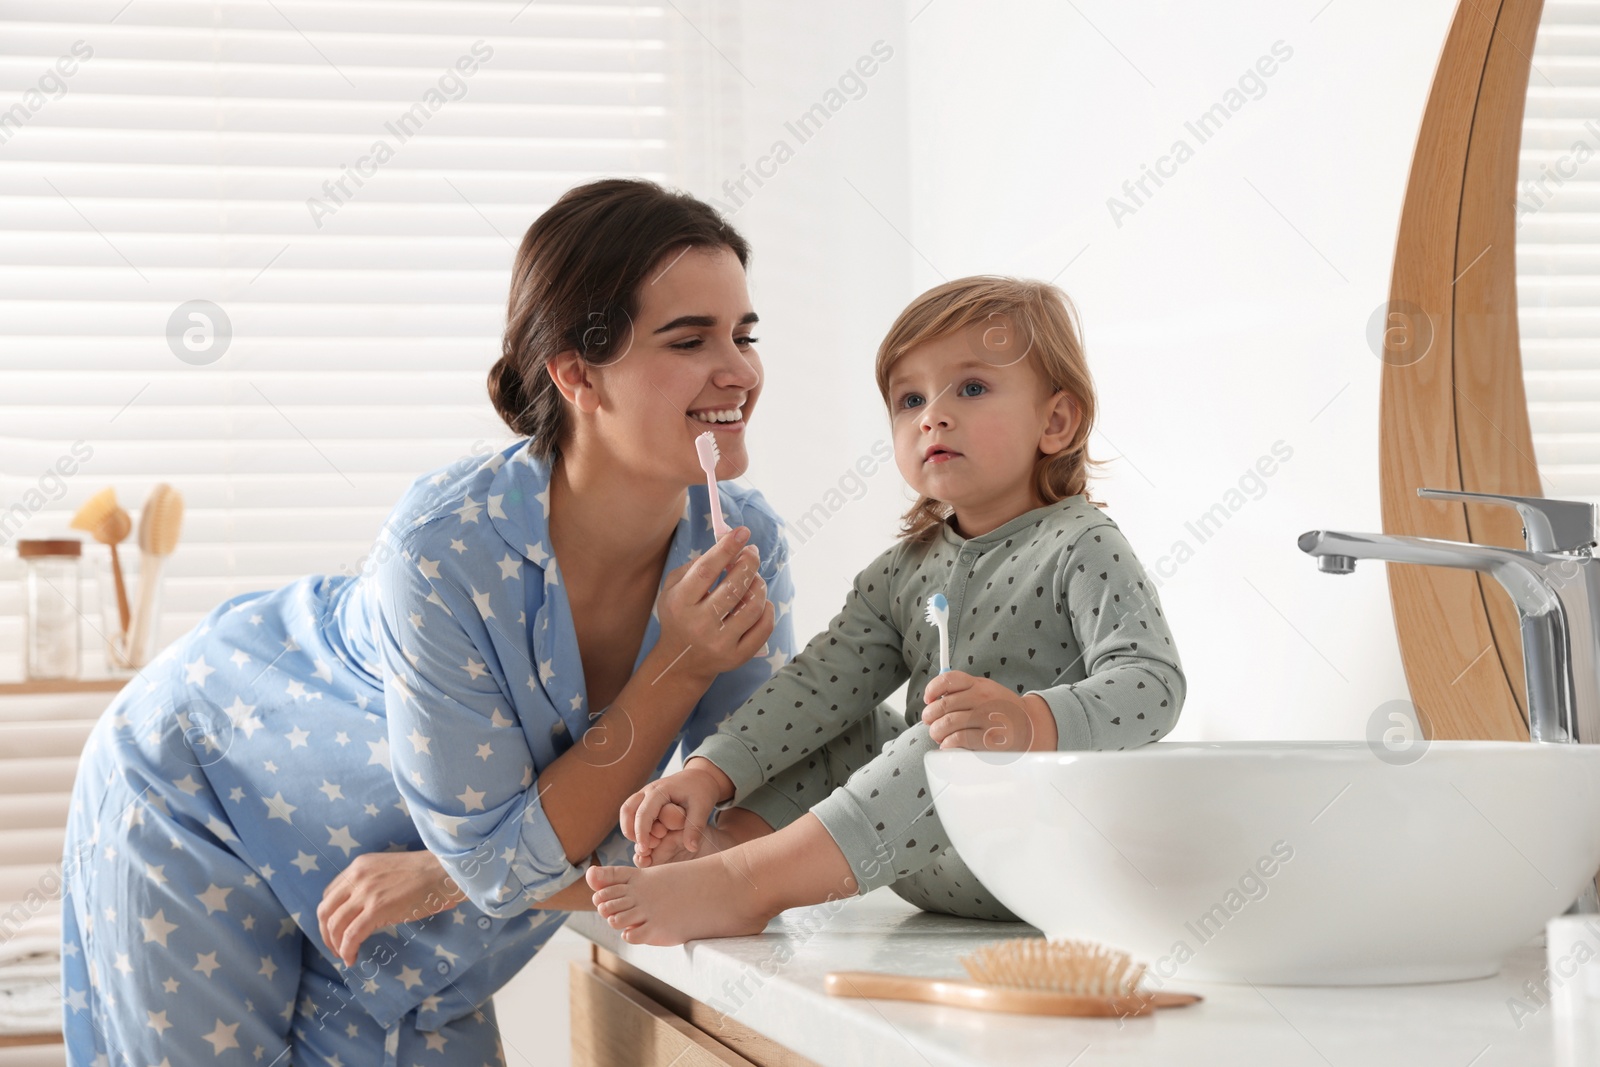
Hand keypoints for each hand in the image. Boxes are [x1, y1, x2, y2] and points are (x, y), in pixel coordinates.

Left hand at [316, 849, 465, 967]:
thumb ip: (370, 884)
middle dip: (325, 933)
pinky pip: (351, 935)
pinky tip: (352, 958)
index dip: (329, 916)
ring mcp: (366, 892)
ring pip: (335, 925)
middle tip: (333, 947)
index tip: (335, 930)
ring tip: (343, 955)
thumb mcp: (387, 871)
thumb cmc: (424, 874)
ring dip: (335, 945)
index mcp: (359, 866)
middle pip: (325, 910)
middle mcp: (357, 877)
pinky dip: (347, 950)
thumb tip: (361, 911)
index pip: (330, 894)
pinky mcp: (376, 908)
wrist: (444, 873)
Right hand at [619, 757, 732, 863]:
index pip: (643, 813)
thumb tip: (692, 848)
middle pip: (627, 809)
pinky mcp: (645, 798)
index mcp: (661, 790)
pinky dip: (633, 825)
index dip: (641, 833)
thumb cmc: (701, 791)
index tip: (644, 850)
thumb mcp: (702, 808)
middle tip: (642, 849)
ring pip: (627, 810)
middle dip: (630, 831)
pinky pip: (631, 810)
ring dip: (629, 828)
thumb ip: (695, 828)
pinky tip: (645, 838)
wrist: (700, 777)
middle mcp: (648, 790)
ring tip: (642, 845)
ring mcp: (645, 793)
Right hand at [653, 526, 773, 684]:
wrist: (681, 662)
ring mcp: (720, 643)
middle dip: (748, 563)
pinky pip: (764, 627)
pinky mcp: (737, 657)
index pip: (706, 571)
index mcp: (680, 602)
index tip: (742, 532)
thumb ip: (696, 565)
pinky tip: (760, 602)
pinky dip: (767, 609)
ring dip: (759, 585)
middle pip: (734, 587)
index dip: (726, 548)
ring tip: (754, 579)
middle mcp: (699, 624)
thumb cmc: (680, 615)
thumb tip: (728, 546)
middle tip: (752, 552)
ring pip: (753, 606)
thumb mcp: (674, 588)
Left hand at [921, 671, 1058, 751]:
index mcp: (979, 684)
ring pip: (947, 723)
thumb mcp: (986, 690)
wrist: (1031, 724)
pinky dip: (948, 743)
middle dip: (930, 716)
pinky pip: (958, 739)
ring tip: (938, 735)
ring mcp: (986, 718)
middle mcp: (982, 699)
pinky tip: (948, 744)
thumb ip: (964, 690)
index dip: (932, 689)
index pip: (948, 680)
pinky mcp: (989, 738)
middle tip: (930, 722)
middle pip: (943, 705)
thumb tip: (935, 697)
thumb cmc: (1003, 709)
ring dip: (937, 731)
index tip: (928, 699)